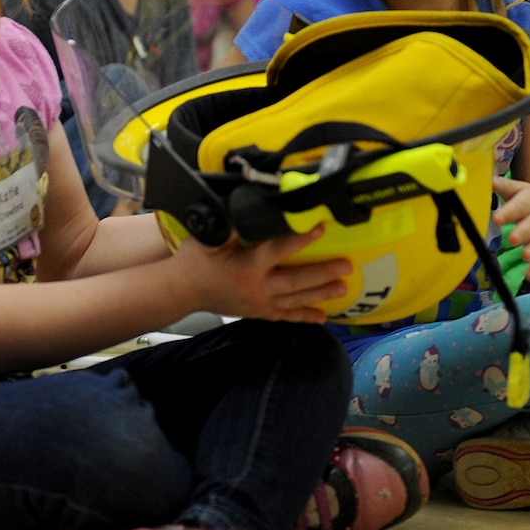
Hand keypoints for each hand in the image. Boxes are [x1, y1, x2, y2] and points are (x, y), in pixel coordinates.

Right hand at [170, 228, 350, 322]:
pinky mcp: (258, 312)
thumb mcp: (208, 239)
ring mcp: (260, 303)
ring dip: (320, 293)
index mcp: (247, 266)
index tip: (321, 227)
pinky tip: (322, 317)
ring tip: (342, 288)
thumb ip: (230, 227)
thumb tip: (250, 211)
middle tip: (346, 266)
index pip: (279, 250)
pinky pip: (286, 316)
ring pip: (296, 300)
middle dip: (323, 273)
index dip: (301, 239)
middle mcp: (258, 287)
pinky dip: (304, 316)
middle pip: (296, 280)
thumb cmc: (195, 260)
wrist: (182, 291)